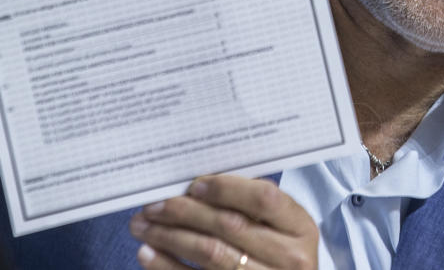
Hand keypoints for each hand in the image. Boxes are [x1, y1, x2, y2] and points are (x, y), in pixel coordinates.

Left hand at [129, 175, 318, 269]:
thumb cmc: (277, 249)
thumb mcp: (279, 225)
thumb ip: (249, 203)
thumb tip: (195, 183)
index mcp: (300, 227)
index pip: (263, 198)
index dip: (226, 189)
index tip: (193, 185)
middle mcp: (290, 258)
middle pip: (230, 226)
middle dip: (185, 212)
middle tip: (154, 204)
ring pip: (211, 254)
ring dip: (170, 237)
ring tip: (143, 225)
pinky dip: (167, 267)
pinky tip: (148, 254)